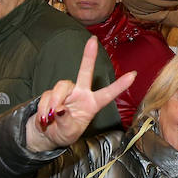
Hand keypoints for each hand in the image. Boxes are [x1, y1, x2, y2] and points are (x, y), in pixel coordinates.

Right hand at [24, 37, 137, 151]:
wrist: (47, 135)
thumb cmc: (64, 133)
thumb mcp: (68, 133)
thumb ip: (66, 121)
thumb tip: (59, 109)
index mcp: (92, 104)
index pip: (108, 94)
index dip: (120, 85)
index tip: (133, 75)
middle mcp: (81, 94)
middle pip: (85, 72)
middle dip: (89, 57)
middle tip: (93, 41)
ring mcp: (67, 92)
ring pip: (62, 86)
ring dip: (55, 100)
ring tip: (49, 117)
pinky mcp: (52, 93)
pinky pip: (47, 96)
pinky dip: (44, 108)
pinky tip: (44, 118)